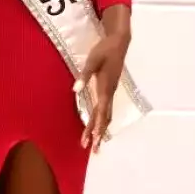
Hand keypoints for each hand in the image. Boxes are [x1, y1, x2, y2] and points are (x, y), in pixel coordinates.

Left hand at [77, 7, 131, 152]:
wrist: (119, 43)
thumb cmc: (104, 50)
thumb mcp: (92, 60)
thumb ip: (84, 75)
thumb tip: (75, 89)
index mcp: (105, 88)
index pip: (100, 111)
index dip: (96, 125)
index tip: (93, 139)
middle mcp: (109, 93)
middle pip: (104, 118)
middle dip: (98, 134)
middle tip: (93, 150)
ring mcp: (110, 92)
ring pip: (106, 115)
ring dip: (100, 130)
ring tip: (95, 144)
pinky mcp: (109, 90)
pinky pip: (107, 110)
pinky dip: (103, 121)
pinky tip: (100, 126)